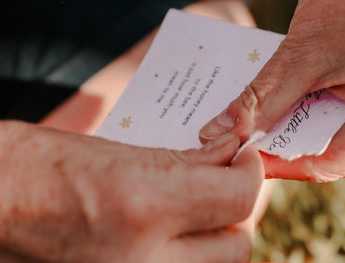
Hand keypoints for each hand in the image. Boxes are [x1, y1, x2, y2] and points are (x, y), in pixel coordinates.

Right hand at [0, 121, 262, 262]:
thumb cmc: (37, 166)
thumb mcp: (116, 152)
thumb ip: (187, 160)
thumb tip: (231, 154)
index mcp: (140, 207)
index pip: (237, 199)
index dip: (249, 172)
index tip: (244, 158)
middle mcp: (141, 261)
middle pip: (236, 248)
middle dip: (236, 213)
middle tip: (222, 185)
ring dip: (215, 240)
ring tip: (197, 211)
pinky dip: (185, 255)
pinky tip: (171, 233)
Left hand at [199, 0, 344, 183]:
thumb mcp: (303, 54)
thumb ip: (261, 101)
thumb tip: (221, 133)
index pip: (332, 166)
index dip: (284, 164)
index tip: (249, 155)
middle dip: (309, 150)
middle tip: (271, 134)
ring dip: (333, 139)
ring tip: (299, 115)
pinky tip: (327, 101)